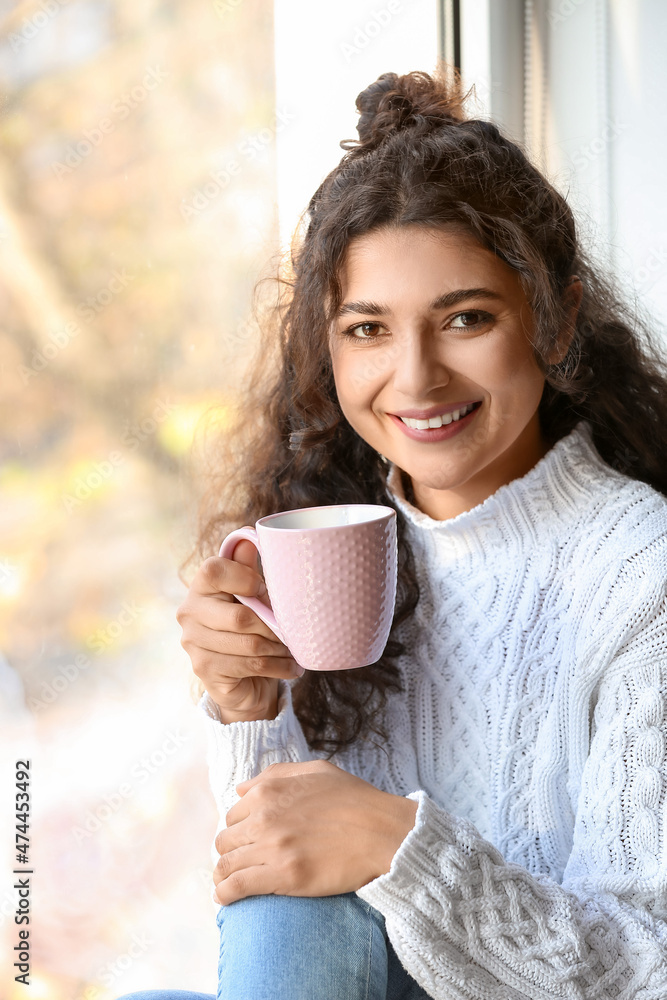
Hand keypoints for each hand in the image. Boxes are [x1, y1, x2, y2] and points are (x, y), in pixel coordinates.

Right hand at [176, 541, 302, 722]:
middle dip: (273, 626)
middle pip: (239, 617)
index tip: (266, 591)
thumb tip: (250, 537)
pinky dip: (278, 666)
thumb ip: (248, 569)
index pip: (215, 570)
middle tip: (293, 630)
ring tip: (295, 649)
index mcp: (200, 586)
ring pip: (250, 645)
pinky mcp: (204, 670)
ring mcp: (193, 644)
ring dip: (280, 648)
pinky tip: (291, 665)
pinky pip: (251, 666)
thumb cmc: (250, 626)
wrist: (241, 676)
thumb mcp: (251, 594)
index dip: (246, 579)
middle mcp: (189, 613)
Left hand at [213, 760, 417, 904]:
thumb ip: (276, 775)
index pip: (234, 813)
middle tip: (242, 863)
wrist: (384, 833)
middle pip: (226, 840)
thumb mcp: (316, 770)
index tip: (247, 841)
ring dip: (223, 875)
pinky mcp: (284, 877)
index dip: (240, 829)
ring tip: (226, 884)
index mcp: (269, 790)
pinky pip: (237, 887)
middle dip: (232, 851)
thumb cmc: (356, 800)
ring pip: (226, 864)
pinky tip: (225, 898)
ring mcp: (273, 847)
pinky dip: (225, 894)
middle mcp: (265, 816)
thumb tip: (241, 789)